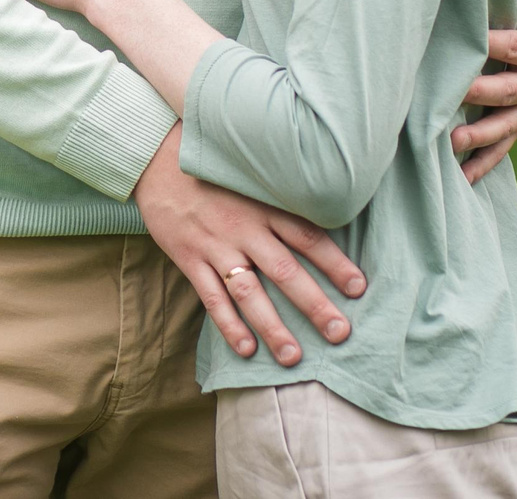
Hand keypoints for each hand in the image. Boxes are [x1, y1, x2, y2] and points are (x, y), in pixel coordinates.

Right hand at [134, 128, 365, 363]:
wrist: (157, 159)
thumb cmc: (214, 172)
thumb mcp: (251, 177)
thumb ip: (280, 201)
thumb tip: (324, 221)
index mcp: (263, 206)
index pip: (306, 236)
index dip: (334, 263)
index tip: (358, 288)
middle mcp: (243, 228)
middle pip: (284, 270)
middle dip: (314, 304)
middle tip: (340, 333)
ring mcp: (215, 245)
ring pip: (249, 291)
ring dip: (272, 326)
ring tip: (293, 357)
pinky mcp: (189, 257)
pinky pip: (211, 297)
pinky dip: (228, 325)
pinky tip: (246, 349)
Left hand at [452, 0, 516, 184]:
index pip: (513, 48)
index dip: (488, 45)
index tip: (461, 44)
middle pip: (504, 91)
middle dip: (476, 95)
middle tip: (448, 98)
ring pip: (504, 125)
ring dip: (477, 137)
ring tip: (450, 144)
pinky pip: (505, 145)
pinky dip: (485, 162)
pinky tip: (461, 179)